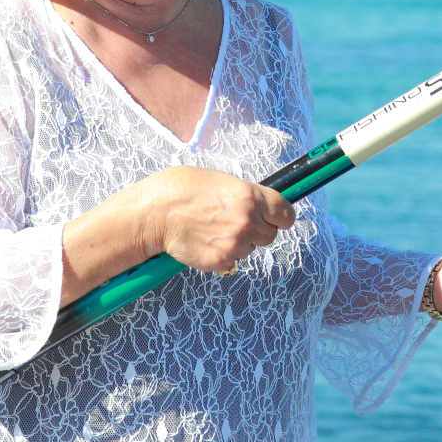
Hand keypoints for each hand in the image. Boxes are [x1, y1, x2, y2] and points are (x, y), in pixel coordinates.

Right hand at [130, 165, 294, 272]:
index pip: (286, 213)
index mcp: (251, 196)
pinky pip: (233, 260)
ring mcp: (236, 244)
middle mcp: (248, 222)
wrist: (155, 214)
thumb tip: (257, 204)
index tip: (278, 218)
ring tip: (214, 229)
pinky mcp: (222, 261)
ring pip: (250, 248)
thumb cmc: (181, 190)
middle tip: (235, 221)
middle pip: (270, 234)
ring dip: (240, 242)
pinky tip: (206, 241)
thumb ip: (244, 194)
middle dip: (258, 229)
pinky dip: (224, 254)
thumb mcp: (220, 180)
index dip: (281, 216)